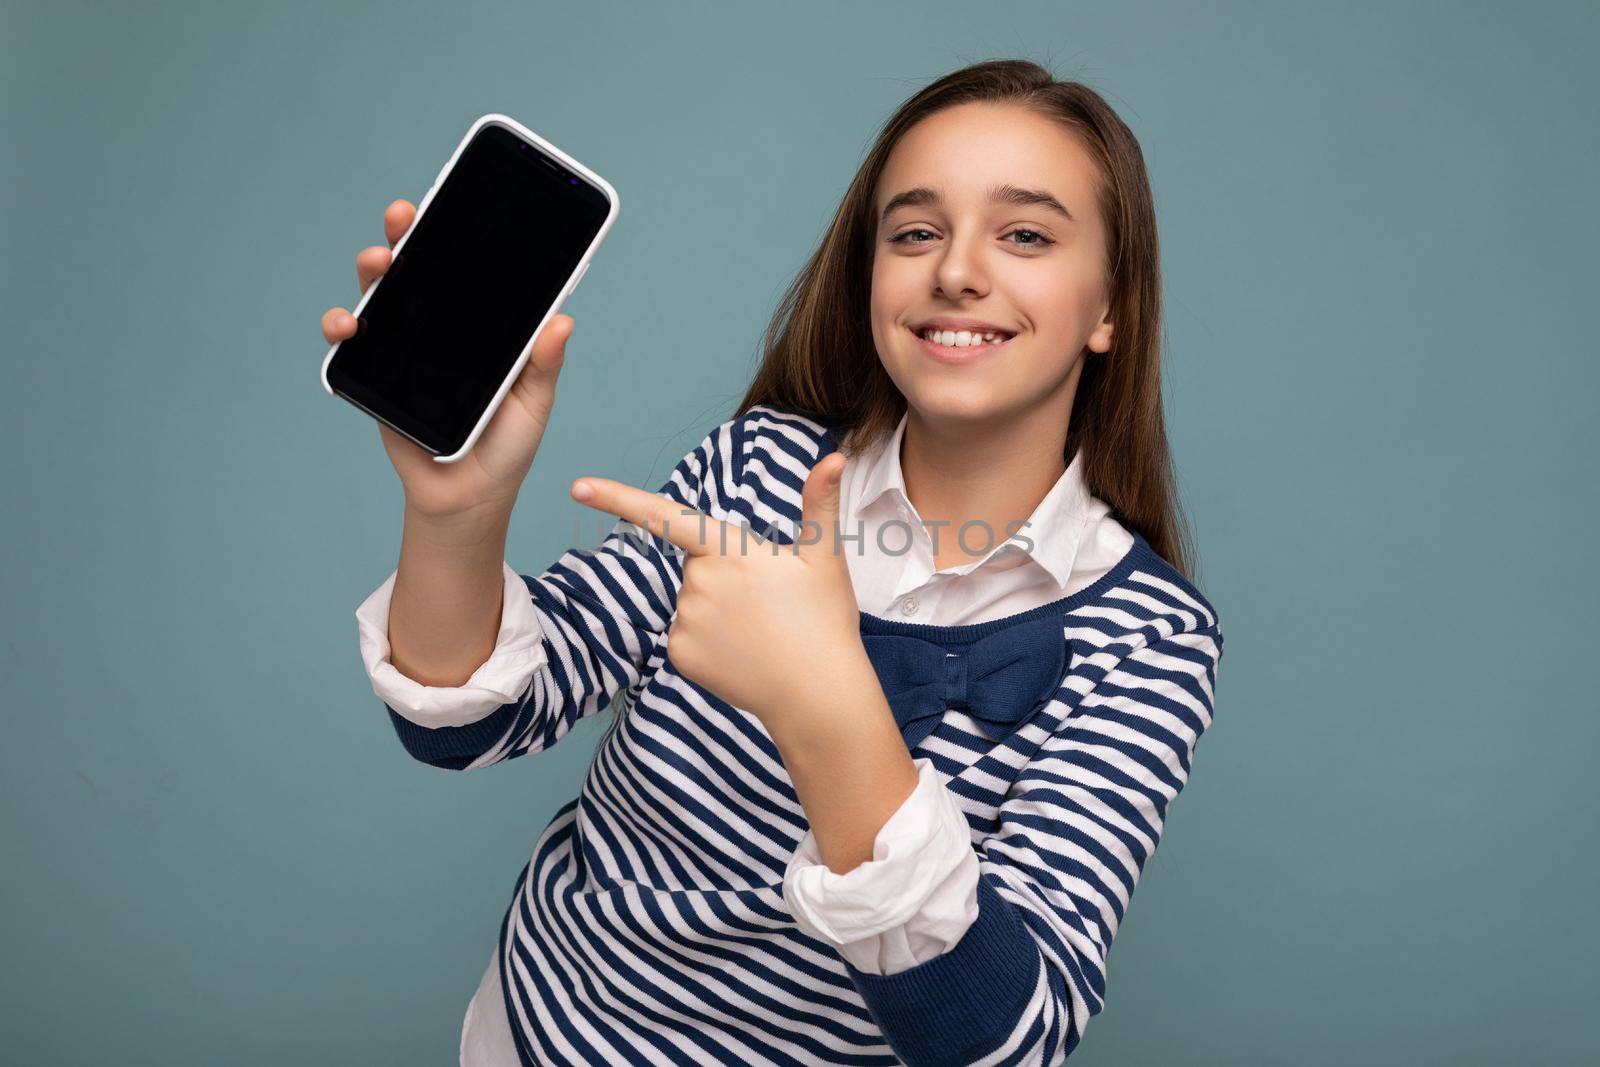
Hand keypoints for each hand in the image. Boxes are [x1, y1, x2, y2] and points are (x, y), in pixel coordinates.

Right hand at [320, 198, 576, 521]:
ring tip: (379, 263)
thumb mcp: (534, 403)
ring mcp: (402, 348)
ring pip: (380, 295)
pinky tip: (349, 324)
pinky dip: (342, 326)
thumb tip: (563, 319)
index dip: (460, 234)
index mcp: (480, 325)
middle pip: (418, 269)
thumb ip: (544, 364)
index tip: (458, 200)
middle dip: (406, 234)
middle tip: (405, 217)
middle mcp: (438, 327)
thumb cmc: (507, 447)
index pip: (467, 270)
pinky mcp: (374, 376)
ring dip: (372, 270)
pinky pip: (351, 344)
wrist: (468, 498)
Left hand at [569, 450, 864, 730]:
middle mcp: (697, 584)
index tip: (577, 487)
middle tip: (768, 600)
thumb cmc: (824, 622)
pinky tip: (742, 653)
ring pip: (692, 600)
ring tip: (761, 630)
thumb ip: (820, 505)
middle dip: (724, 573)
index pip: (667, 516)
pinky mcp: (679, 655)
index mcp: (729, 551)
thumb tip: (835, 458)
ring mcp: (685, 622)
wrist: (817, 697)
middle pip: (697, 564)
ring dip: (718, 607)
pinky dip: (709, 640)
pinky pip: (686, 634)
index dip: (618, 498)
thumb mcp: (825, 560)